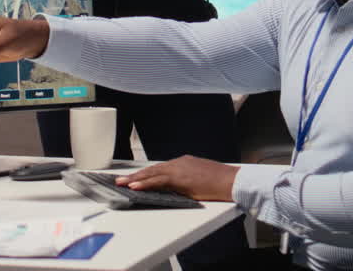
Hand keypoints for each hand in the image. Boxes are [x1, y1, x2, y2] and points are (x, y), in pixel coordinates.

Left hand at [116, 156, 237, 201]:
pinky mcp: (180, 178)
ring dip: (135, 179)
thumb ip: (186, 181)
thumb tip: (178, 189)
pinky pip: (158, 181)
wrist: (232, 180)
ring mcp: (179, 169)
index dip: (145, 174)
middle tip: (120, 180)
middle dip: (135, 175)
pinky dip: (145, 183)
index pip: (159, 168)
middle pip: (152, 170)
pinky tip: (135, 187)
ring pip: (152, 174)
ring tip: (122, 184)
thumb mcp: (200, 179)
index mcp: (183, 162)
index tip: (135, 178)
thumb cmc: (220, 181)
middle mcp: (178, 163)